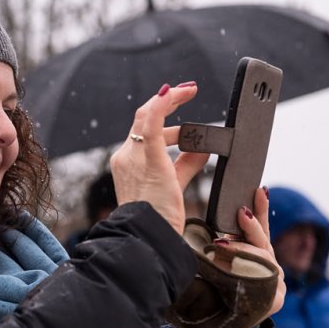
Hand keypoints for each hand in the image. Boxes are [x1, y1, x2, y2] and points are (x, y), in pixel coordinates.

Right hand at [110, 83, 208, 234]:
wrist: (148, 237)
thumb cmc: (159, 219)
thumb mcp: (174, 185)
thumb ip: (186, 164)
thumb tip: (203, 148)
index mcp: (127, 163)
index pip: (142, 130)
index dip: (161, 112)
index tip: (178, 101)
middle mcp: (125, 157)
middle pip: (144, 119)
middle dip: (167, 101)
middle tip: (189, 90)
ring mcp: (133, 158)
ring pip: (148, 118)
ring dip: (169, 101)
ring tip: (189, 92)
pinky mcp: (149, 161)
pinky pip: (152, 126)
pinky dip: (162, 105)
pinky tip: (171, 92)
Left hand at [212, 187, 285, 316]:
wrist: (218, 323)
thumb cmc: (217, 288)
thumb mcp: (222, 260)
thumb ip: (228, 240)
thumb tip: (225, 214)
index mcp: (258, 255)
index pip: (261, 228)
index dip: (261, 209)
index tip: (260, 190)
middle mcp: (270, 268)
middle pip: (263, 243)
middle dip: (251, 227)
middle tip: (242, 212)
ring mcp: (275, 285)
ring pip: (262, 260)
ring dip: (242, 251)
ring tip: (221, 245)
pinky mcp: (273, 301)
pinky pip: (260, 281)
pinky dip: (246, 272)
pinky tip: (233, 267)